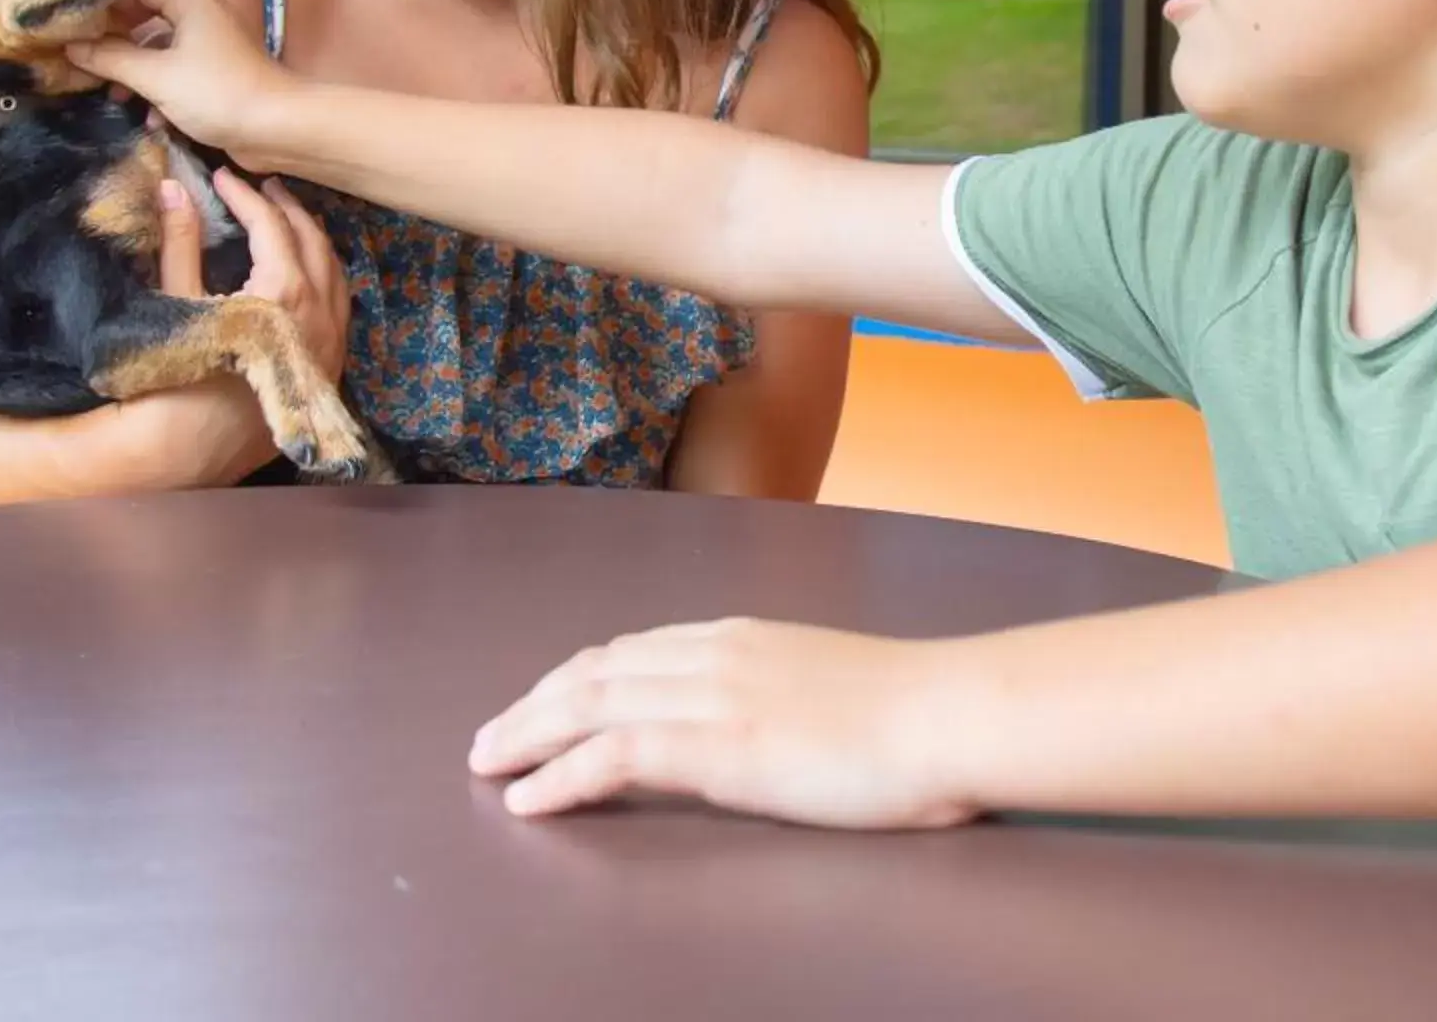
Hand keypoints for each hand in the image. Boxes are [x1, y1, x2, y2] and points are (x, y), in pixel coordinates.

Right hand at [67, 0, 292, 156]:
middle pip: (140, 11)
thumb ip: (110, 58)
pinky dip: (156, 84)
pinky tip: (144, 112)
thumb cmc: (217, 93)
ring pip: (155, 42)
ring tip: (105, 90)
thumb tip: (71, 46)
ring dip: (130, 66)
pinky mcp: (213, 68)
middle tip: (73, 53)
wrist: (278, 128)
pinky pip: (173, 66)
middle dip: (110, 35)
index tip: (64, 18)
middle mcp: (198, 8)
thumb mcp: (155, 76)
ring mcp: (208, 38)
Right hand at [105, 172, 349, 489]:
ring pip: (335, 271)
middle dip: (287, 208)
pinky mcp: (330, 365)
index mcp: (285, 294)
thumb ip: (181, 241)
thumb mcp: (178, 302)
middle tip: (261, 186)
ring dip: (310, 238)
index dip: (245, 196)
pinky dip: (324, 273)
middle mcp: (320, 315)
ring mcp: (331, 342)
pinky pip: (339, 304)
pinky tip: (304, 269)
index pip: (272, 226)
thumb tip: (174, 188)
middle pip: (313, 241)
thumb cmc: (178, 377)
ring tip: (285, 217)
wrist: (188, 450)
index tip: (222, 177)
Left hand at [467, 618, 979, 828]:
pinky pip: (614, 754)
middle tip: (489, 739)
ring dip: (527, 735)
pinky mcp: (717, 745)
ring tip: (488, 766)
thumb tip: (763, 722)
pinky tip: (528, 800)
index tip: (543, 700)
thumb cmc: (913, 713)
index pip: (633, 650)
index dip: (576, 677)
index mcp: (741, 636)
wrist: (948, 714)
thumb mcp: (828, 684)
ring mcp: (711, 696)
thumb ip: (779, 693)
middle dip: (533, 704)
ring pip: (588, 705)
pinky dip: (560, 775)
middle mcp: (713, 653)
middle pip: (594, 673)